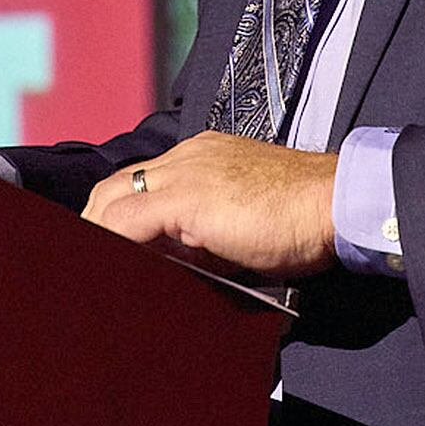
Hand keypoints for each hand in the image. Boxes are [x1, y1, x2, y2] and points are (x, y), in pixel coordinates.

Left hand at [83, 132, 339, 281]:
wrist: (334, 202)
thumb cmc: (304, 218)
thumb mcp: (243, 225)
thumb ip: (205, 238)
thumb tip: (175, 265)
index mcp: (202, 156)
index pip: (141, 181)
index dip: (117, 215)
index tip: (111, 246)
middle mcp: (187, 156)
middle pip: (116, 185)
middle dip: (95, 224)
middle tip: (89, 260)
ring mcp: (183, 173)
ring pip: (113, 200)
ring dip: (98, 235)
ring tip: (91, 269)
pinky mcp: (184, 198)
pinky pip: (127, 222)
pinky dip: (110, 243)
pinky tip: (106, 266)